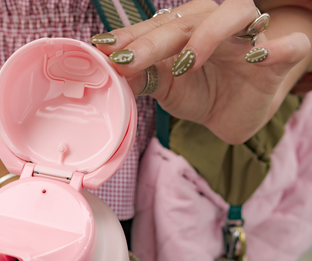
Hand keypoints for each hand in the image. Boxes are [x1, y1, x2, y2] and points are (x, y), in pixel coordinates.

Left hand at [93, 0, 311, 143]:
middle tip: (126, 59)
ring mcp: (247, 40)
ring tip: (185, 63)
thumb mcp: (167, 87)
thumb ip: (144, 77)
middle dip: (154, 41)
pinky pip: (287, 47)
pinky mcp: (277, 60)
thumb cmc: (200, 93)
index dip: (131, 37)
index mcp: (186, 30)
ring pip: (233, 16)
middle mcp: (215, 26)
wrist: (233, 113)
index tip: (103, 49)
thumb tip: (112, 72)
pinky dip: (277, 49)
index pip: (156, 28)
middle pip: (185, 22)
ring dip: (208, 35)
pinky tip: (257, 58)